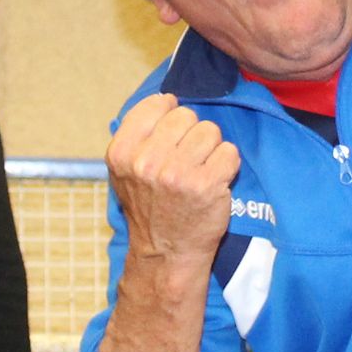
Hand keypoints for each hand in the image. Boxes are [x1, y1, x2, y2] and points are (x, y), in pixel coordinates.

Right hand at [106, 91, 241, 272]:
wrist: (166, 253)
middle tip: (185, 161)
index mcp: (122, 153)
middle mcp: (146, 162)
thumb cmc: (150, 207)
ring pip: (210, 131)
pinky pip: (229, 152)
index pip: (157, 104)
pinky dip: (227, 166)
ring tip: (199, 172)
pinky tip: (214, 182)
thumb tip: (167, 98)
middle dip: (191, 134)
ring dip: (210, 150)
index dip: (169, 117)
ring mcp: (177, 174)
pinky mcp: (206, 185)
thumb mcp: (125, 171)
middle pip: (186, 116)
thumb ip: (138, 133)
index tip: (170, 138)